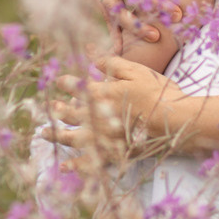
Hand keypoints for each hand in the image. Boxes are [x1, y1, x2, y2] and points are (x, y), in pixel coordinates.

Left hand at [42, 57, 191, 150]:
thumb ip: (111, 63)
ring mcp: (103, 137)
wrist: (175, 120)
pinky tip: (64, 167)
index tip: (59, 81)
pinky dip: (75, 165)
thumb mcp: (135, 71)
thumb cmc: (157, 92)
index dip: (66, 83)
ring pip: (73, 137)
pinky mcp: (113, 153)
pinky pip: (90, 162)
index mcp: (102, 94)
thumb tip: (91, 52)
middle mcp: (97, 117)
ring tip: (43, 134)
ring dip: (56, 135)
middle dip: (57, 110)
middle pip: (70, 113)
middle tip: (50, 107)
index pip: (77, 87)